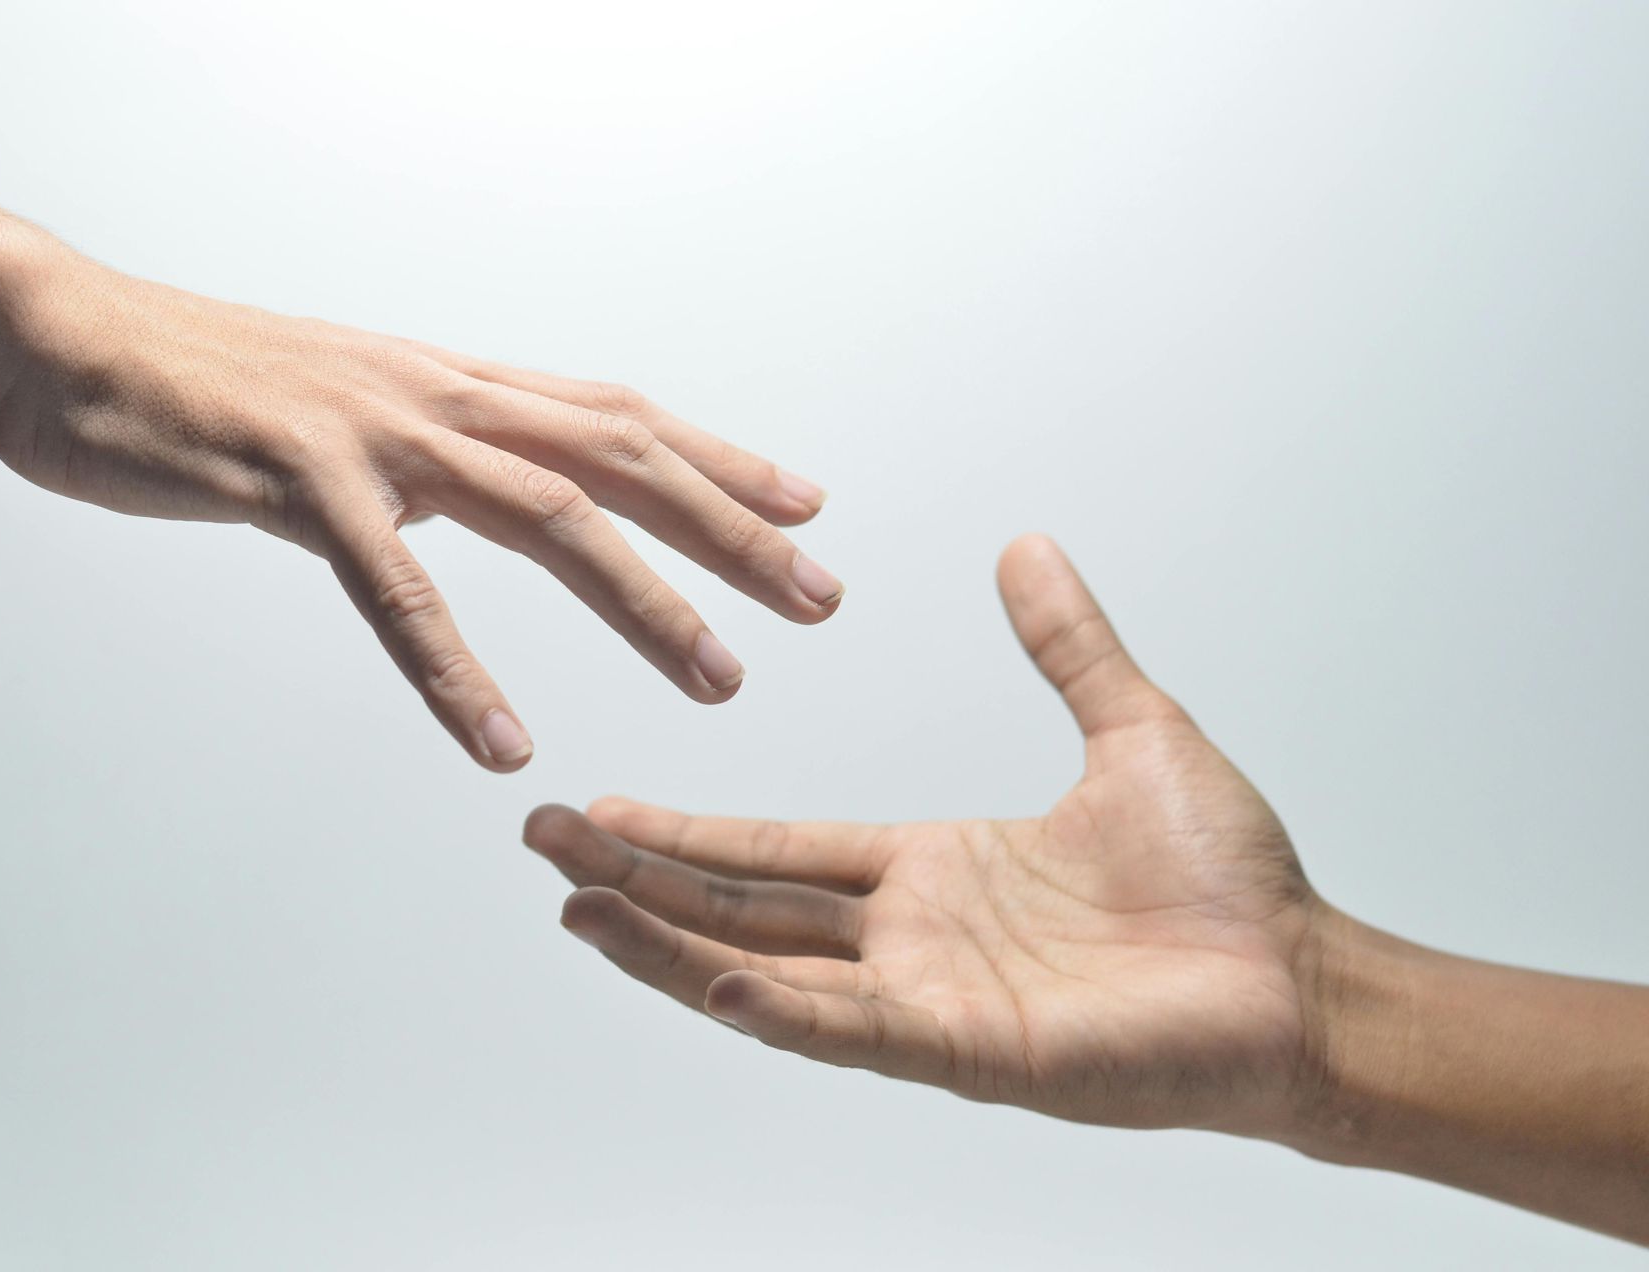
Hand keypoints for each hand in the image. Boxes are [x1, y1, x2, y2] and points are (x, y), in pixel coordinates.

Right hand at [0, 242, 842, 769]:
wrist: (60, 331)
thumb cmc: (202, 377)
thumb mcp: (349, 401)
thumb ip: (431, 439)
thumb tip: (497, 479)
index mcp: (452, 381)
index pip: (618, 416)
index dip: (720, 462)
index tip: (805, 509)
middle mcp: (437, 396)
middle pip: (622, 459)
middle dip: (732, 533)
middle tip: (819, 600)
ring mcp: (374, 436)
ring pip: (548, 515)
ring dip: (645, 601)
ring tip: (719, 679)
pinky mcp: (295, 483)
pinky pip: (397, 589)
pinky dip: (455, 670)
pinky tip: (500, 742)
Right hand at [523, 534, 1324, 1133]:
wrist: (1297, 976)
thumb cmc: (1228, 879)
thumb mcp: (1131, 728)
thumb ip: (1067, 645)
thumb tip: (1028, 548)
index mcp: (932, 868)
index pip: (778, 851)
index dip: (688, 832)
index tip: (608, 803)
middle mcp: (911, 938)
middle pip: (740, 906)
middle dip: (637, 875)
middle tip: (541, 838)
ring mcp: (928, 998)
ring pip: (763, 969)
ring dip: (664, 940)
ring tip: (574, 902)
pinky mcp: (966, 1048)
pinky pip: (845, 1029)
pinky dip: (770, 1006)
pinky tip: (703, 974)